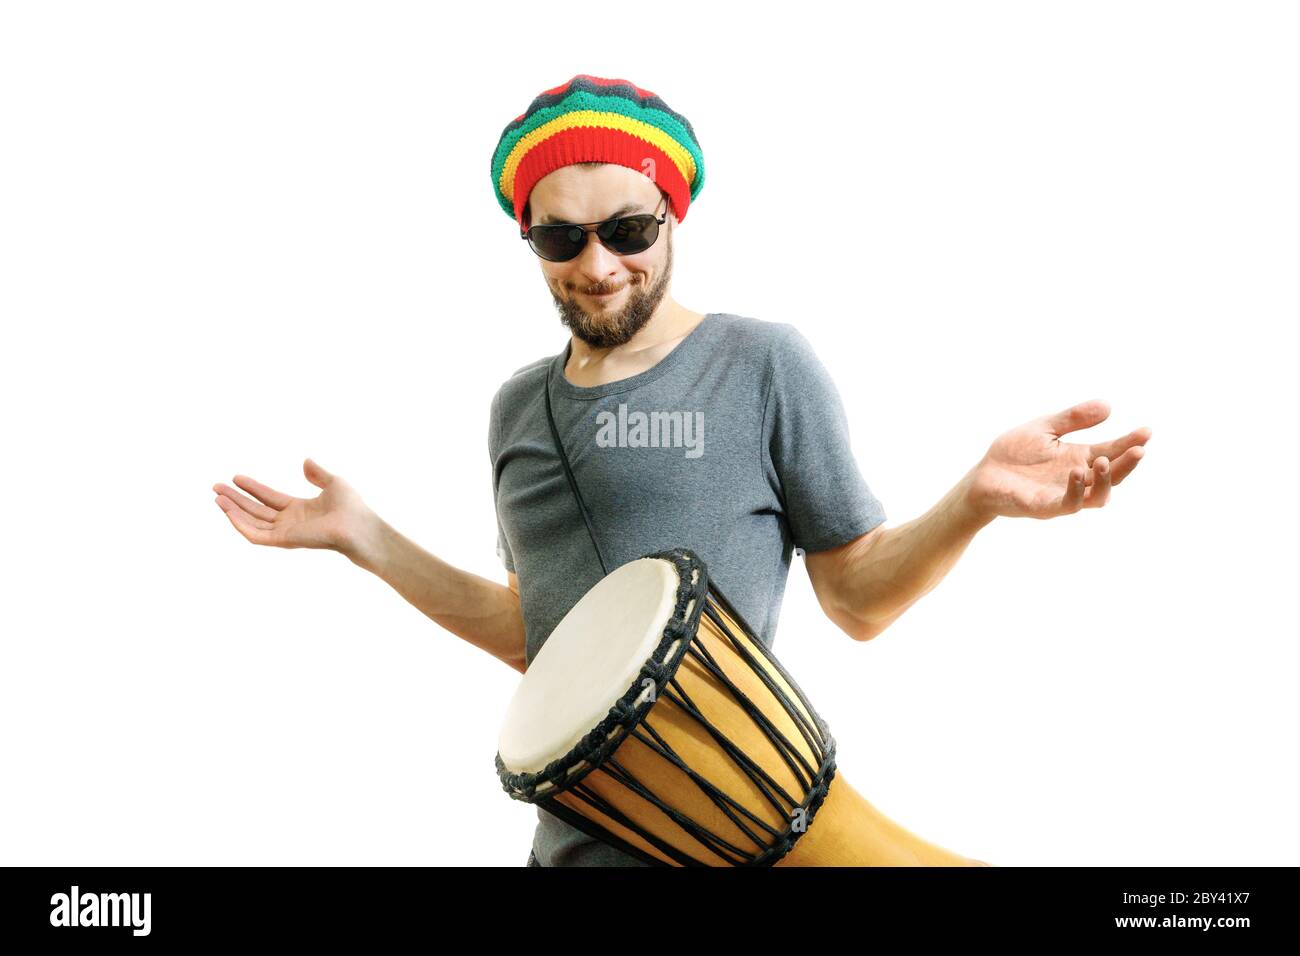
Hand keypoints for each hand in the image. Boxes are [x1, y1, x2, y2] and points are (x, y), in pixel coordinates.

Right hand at [212, 458, 380, 562]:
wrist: (358, 526)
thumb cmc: (352, 508)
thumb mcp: (333, 483)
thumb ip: (317, 474)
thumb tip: (306, 461)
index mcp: (300, 510)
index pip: (269, 498)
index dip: (252, 488)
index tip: (236, 477)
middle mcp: (290, 522)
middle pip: (256, 510)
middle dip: (236, 499)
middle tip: (216, 487)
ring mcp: (285, 532)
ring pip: (252, 522)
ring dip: (233, 511)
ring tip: (217, 498)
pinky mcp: (283, 541)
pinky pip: (255, 535)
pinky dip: (240, 524)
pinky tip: (228, 512)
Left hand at [961, 400, 1150, 521]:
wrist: (982, 476)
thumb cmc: (1012, 454)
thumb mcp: (1044, 428)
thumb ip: (1073, 419)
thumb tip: (1109, 406)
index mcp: (1079, 458)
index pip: (1111, 451)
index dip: (1130, 443)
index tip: (1147, 431)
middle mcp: (1076, 479)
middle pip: (1112, 476)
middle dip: (1127, 464)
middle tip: (1139, 449)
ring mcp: (1063, 495)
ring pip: (1097, 497)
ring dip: (1105, 481)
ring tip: (1103, 461)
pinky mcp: (1044, 507)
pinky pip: (1068, 505)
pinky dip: (1076, 491)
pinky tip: (1076, 472)